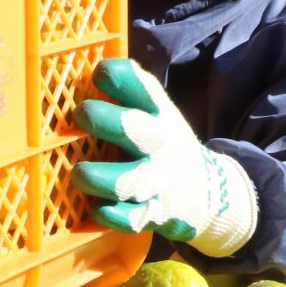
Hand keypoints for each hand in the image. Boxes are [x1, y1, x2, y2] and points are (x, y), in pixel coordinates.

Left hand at [74, 57, 257, 256]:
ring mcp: (156, 180)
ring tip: (80, 173)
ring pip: (128, 181)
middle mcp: (159, 143)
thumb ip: (125, 92)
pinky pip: (130, 218)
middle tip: (82, 115)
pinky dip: (112, 215)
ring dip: (99, 177)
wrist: (207, 193)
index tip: (99, 74)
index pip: (142, 87)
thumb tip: (78, 67)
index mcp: (157, 113)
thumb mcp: (155, 113)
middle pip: (134, 129)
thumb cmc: (161, 145)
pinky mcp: (153, 213)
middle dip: (105, 120)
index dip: (118, 78)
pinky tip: (97, 208)